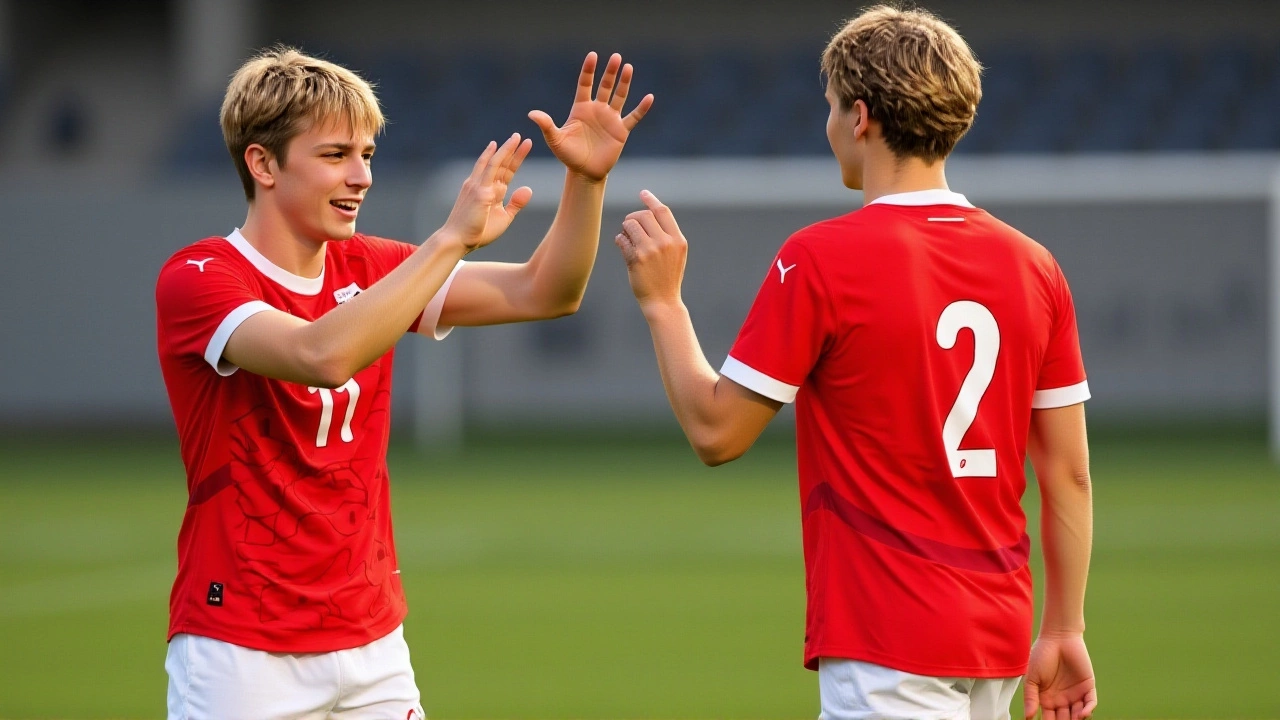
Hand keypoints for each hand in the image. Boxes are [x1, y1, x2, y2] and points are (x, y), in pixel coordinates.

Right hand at [442, 134, 533, 250]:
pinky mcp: (478, 190)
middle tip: (522, 136)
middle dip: (512, 150)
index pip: (505, 171)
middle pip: (501, 164)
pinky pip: (487, 170)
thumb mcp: (504, 217)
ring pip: (495, 162)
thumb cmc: (478, 232)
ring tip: (517, 137)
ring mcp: (479, 185)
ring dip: (506, 149)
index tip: (525, 146)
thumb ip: (516, 203)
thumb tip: (528, 188)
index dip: (515, 159)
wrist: (458, 240)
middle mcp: (483, 184)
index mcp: (490, 191)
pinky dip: (494, 157)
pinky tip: (497, 146)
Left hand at [529, 52, 653, 181]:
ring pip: (619, 96)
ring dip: (624, 83)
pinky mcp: (621, 131)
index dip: (589, 70)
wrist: (585, 172)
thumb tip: (531, 114)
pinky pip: (633, 117)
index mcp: (581, 108)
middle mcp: (597, 110)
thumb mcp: (555, 140)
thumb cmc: (568, 156)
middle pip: (605, 86)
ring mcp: (610, 119)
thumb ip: (546, 125)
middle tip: (616, 57)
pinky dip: (641, 108)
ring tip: (628, 67)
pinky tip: (649, 97)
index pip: (585, 84)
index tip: (593, 55)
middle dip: (610, 72)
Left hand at [615, 190, 686, 313]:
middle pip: (644, 215)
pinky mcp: (636, 258)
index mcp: (678, 239)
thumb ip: (667, 235)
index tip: (643, 193)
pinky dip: (620, 240)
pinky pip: (622, 239)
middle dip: (633, 217)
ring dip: (625, 229)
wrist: (663, 301)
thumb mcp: (676, 254)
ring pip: (630, 224)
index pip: (663, 211)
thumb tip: (649, 213)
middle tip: (629, 226)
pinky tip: (623, 245)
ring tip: (627, 237)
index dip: (651, 200)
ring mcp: (650, 250)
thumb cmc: (668, 277)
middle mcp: (665, 242)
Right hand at [1024, 634, 1097, 719]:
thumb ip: (1030, 697)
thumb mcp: (1031, 677)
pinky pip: (1090, 702)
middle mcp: (1062, 699)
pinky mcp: (1088, 687)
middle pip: (1064, 719)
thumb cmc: (1041, 655)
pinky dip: (1087, 710)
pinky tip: (1081, 714)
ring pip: (1078, 714)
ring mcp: (1075, 694)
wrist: (1057, 637)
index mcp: (1047, 699)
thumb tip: (1028, 717)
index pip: (1048, 718)